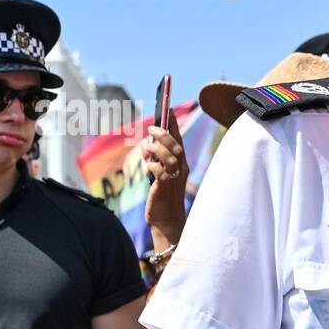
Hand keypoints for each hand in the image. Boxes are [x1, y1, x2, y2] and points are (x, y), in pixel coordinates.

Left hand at [143, 117, 187, 248]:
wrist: (166, 220)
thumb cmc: (162, 197)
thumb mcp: (160, 174)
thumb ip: (156, 159)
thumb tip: (147, 142)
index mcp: (182, 165)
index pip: (179, 140)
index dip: (174, 124)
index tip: (168, 108)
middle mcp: (181, 170)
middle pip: (177, 146)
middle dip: (165, 133)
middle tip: (152, 127)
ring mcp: (175, 178)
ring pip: (170, 156)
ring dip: (157, 147)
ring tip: (146, 145)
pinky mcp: (165, 186)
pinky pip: (160, 170)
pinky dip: (152, 163)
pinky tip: (147, 163)